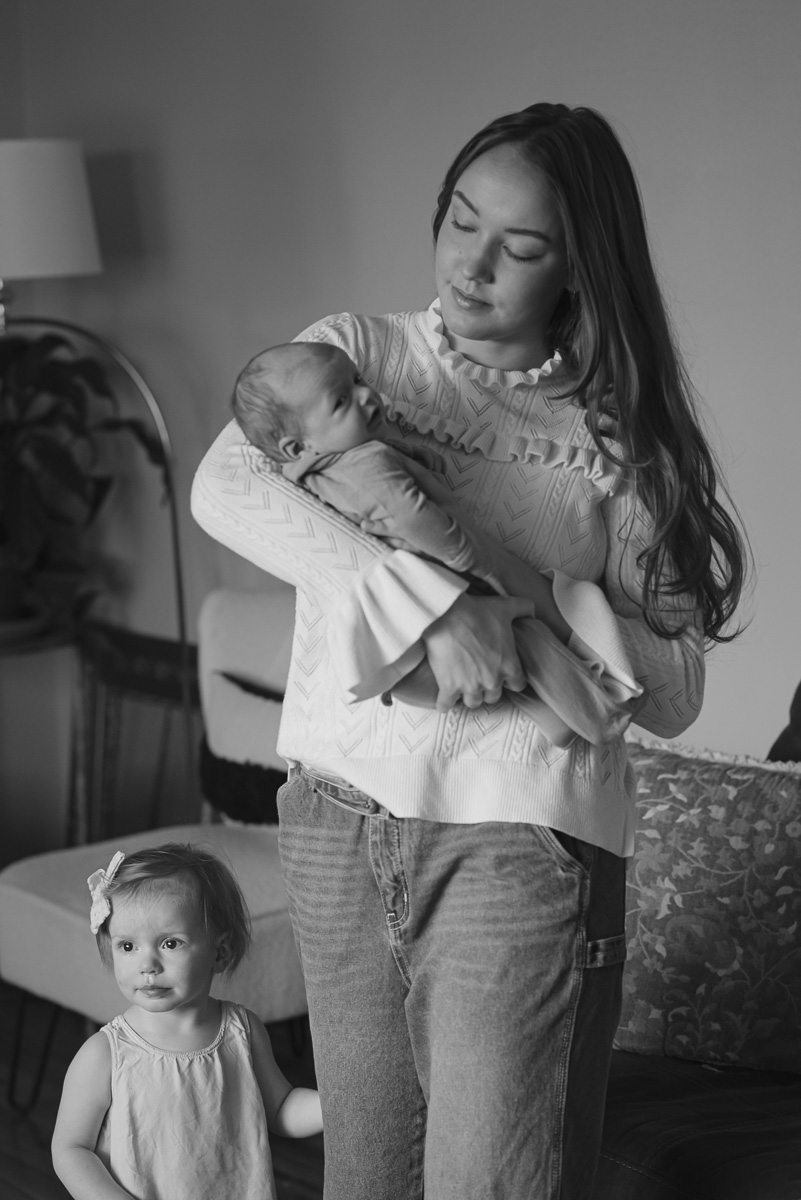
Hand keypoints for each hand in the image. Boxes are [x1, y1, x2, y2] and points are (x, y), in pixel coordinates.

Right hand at [421, 593, 535, 710]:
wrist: (445, 614)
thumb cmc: (477, 612)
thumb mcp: (506, 606)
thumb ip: (524, 608)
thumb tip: (532, 612)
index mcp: (509, 666)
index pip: (518, 685)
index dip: (510, 679)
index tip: (501, 672)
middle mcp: (491, 681)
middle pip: (494, 696)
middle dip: (488, 687)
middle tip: (480, 675)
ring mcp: (469, 686)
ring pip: (473, 702)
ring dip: (469, 695)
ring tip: (463, 685)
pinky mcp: (448, 687)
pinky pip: (446, 706)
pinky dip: (444, 703)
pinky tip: (444, 699)